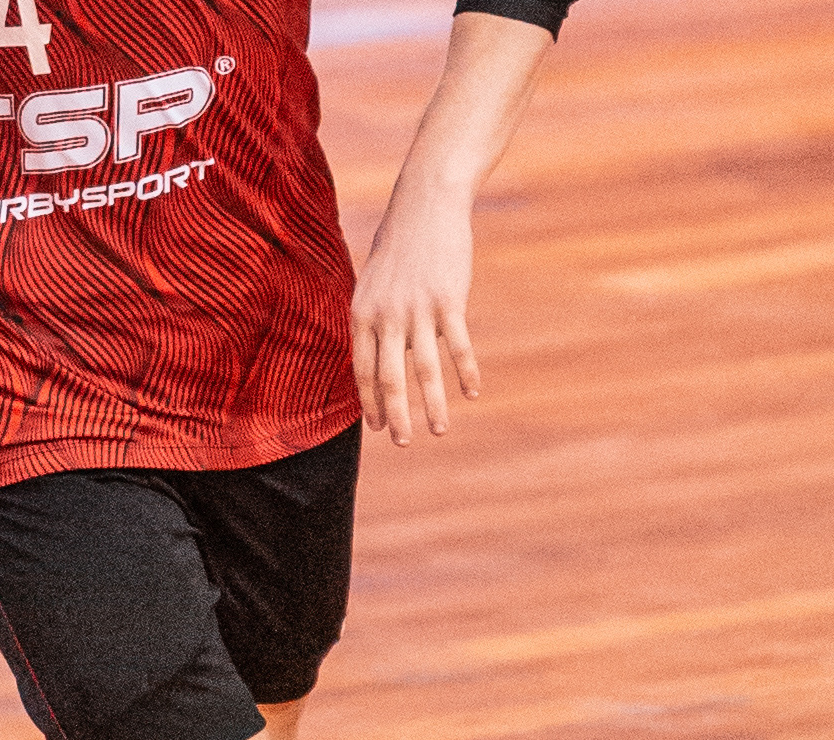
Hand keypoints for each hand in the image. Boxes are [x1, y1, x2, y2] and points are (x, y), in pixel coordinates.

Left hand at [353, 192, 477, 446]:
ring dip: (432, 406)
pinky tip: (472, 393)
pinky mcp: (450, 300)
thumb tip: (384, 360)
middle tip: (403, 443)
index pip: (361, 371)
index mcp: (362, 315)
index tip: (378, 428)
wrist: (426, 203)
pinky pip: (459, 347)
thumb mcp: (373, 284)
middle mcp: (387, 316)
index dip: (369, 403)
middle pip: (390, 379)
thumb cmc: (398, 246)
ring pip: (425, 370)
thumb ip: (374, 322)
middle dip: (396, 416)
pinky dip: (466, 373)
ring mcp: (419, 310)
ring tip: (439, 431)